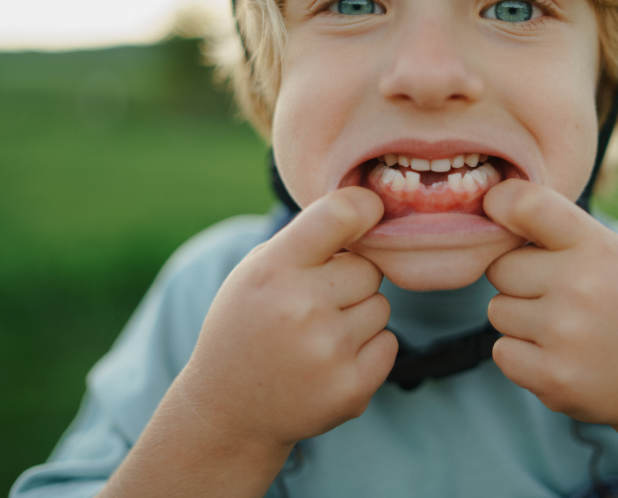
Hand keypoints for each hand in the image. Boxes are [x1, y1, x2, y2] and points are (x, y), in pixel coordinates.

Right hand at [182, 186, 397, 450]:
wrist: (229, 410)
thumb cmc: (248, 325)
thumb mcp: (256, 271)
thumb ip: (307, 240)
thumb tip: (370, 209)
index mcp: (274, 269)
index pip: (340, 215)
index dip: (363, 208)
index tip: (369, 211)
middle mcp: (303, 308)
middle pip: (369, 268)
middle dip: (350, 281)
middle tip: (315, 304)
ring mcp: (330, 351)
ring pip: (380, 306)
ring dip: (359, 316)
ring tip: (317, 336)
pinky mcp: (352, 389)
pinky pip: (388, 343)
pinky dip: (368, 350)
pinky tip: (330, 361)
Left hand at [482, 179, 617, 428]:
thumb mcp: (609, 251)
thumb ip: (556, 226)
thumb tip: (491, 204)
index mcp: (597, 247)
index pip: (527, 205)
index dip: (500, 203)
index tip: (495, 208)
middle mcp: (581, 286)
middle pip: (500, 268)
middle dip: (518, 281)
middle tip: (557, 296)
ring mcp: (565, 334)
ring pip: (497, 311)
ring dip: (519, 321)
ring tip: (563, 328)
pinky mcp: (553, 377)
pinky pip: (502, 352)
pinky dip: (521, 357)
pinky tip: (558, 356)